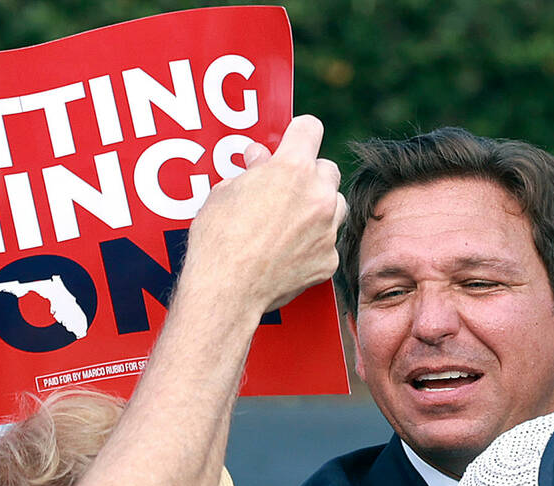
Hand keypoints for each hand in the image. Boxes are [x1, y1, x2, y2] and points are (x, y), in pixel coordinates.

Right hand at [182, 115, 345, 314]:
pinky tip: (288, 253)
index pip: (309, 128)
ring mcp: (328, 229)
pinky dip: (313, 244)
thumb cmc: (218, 239)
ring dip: (318, 207)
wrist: (227, 291)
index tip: (290, 142)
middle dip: (308, 175)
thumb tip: (259, 158)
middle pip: (328, 168)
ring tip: (289, 222)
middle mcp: (318, 194)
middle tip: (284, 190)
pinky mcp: (329, 260)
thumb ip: (250, 171)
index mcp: (292, 168)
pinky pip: (328, 242)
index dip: (297, 133)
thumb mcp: (224, 193)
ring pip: (335, 205)